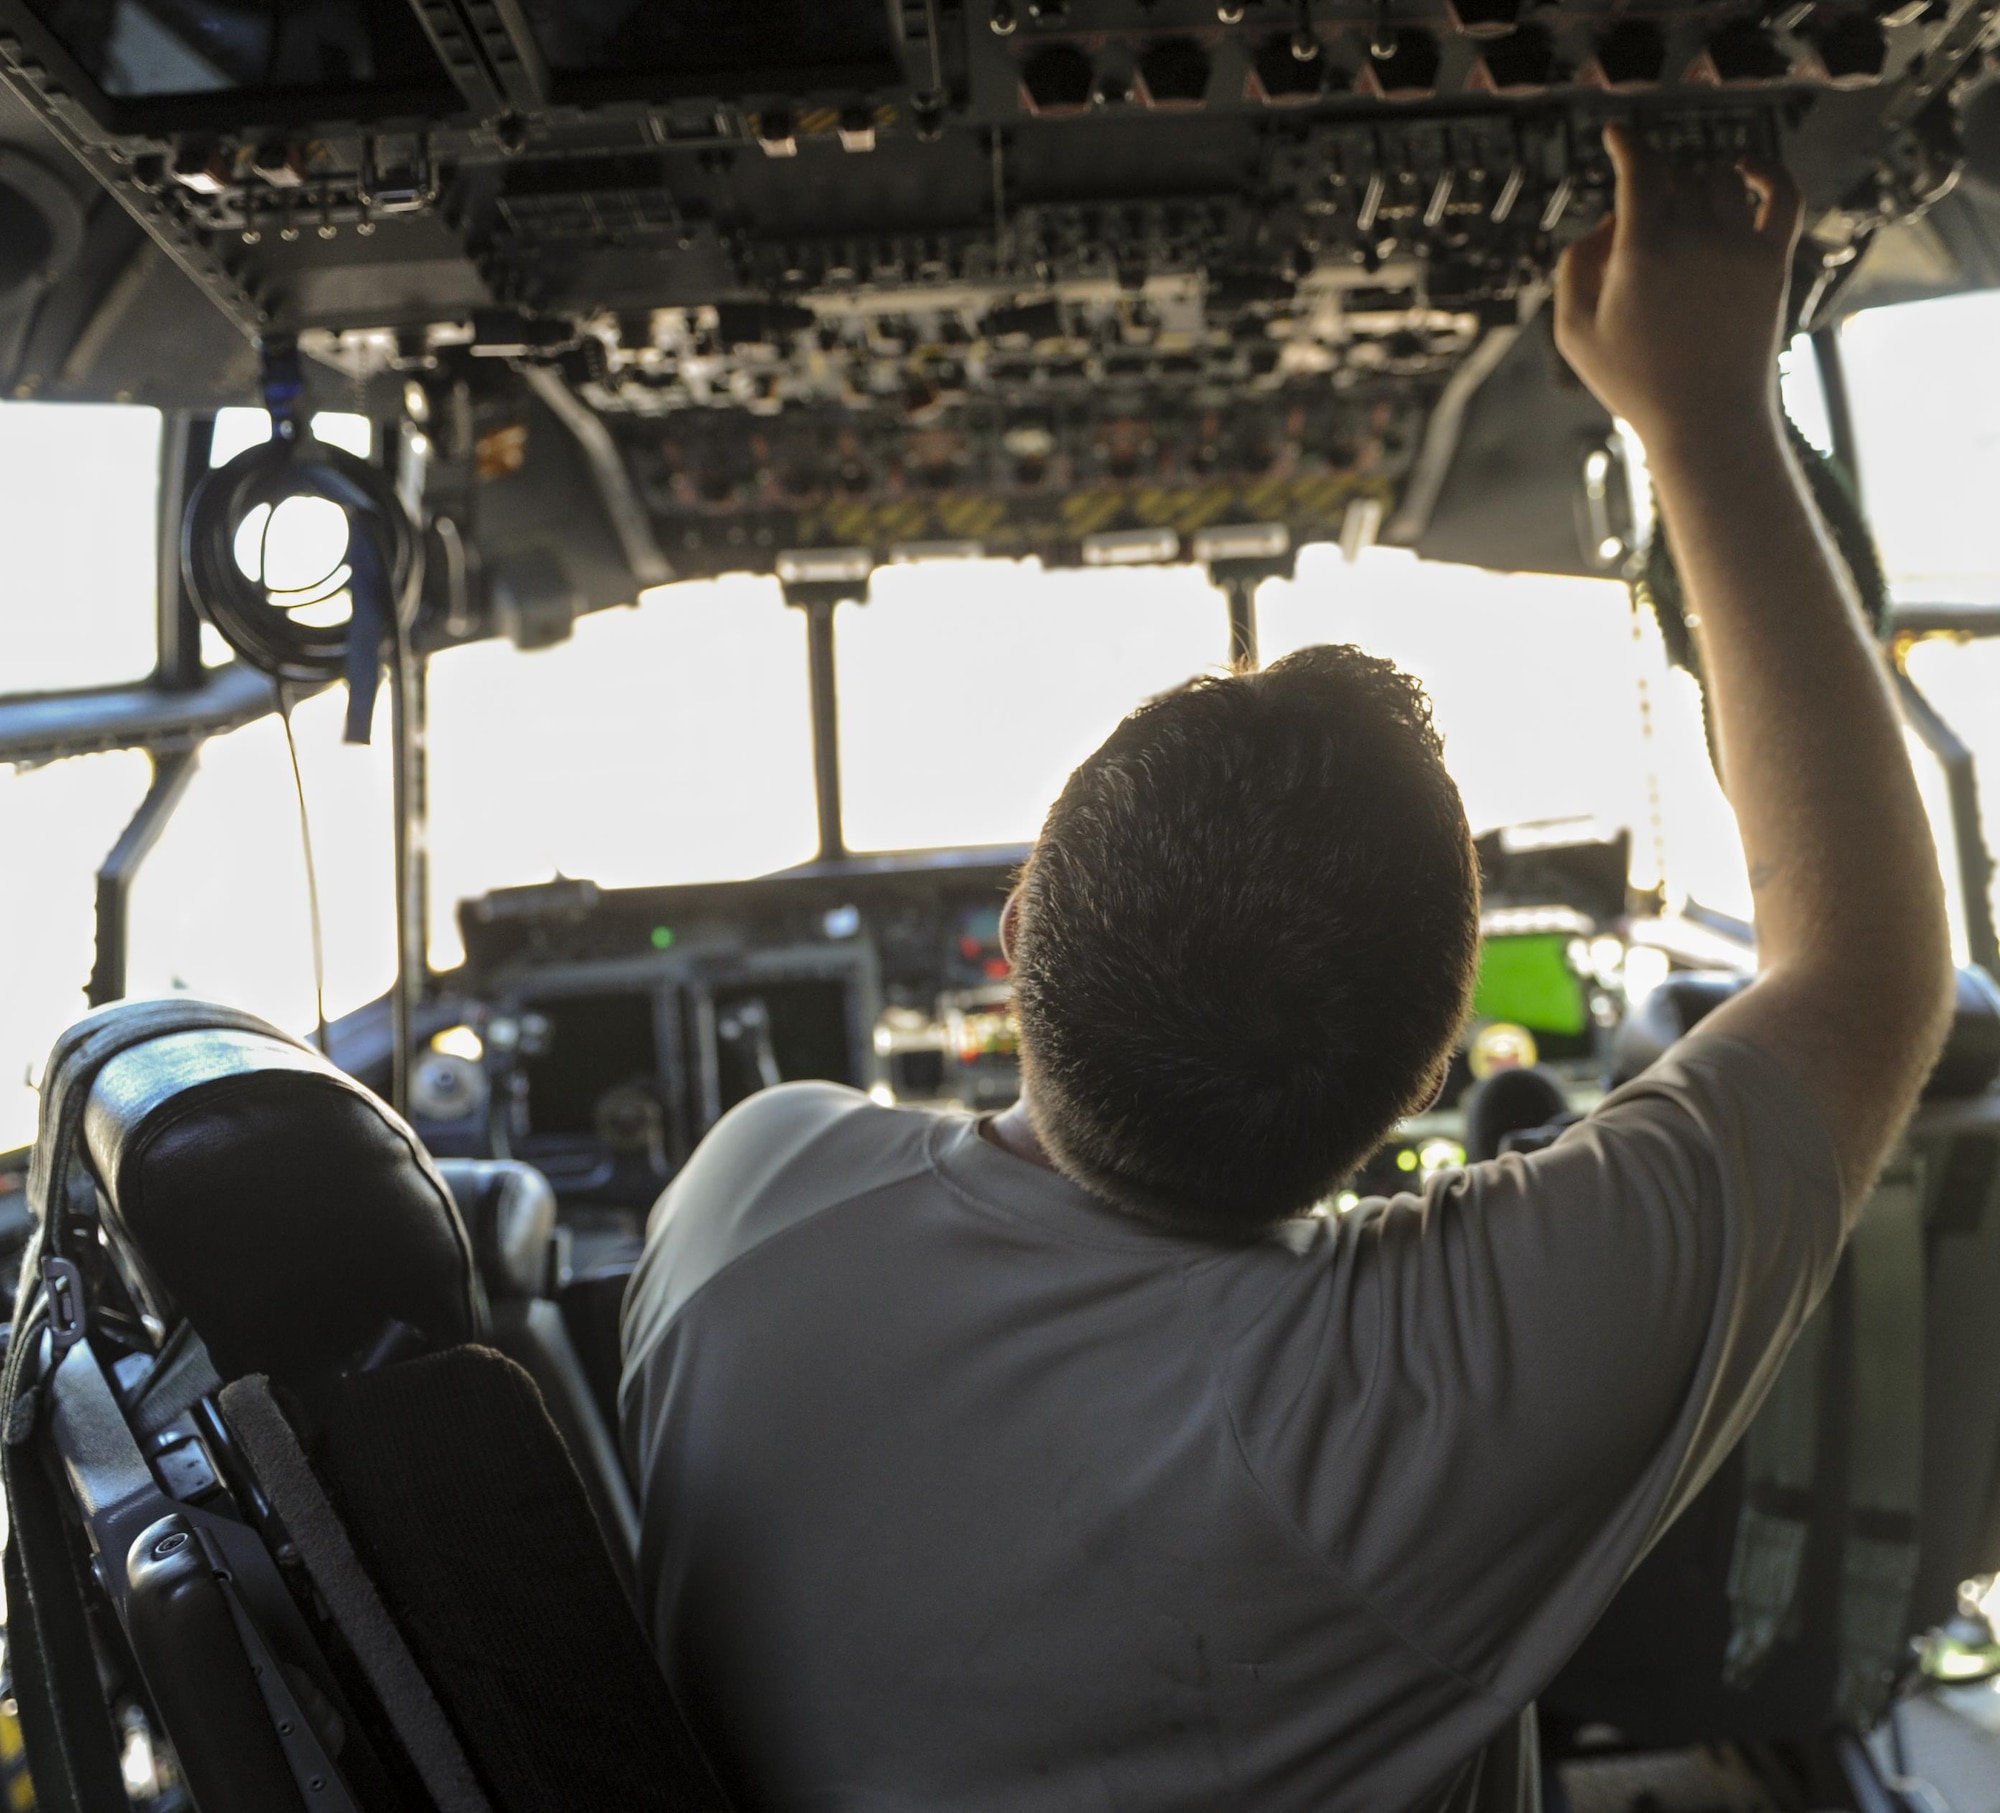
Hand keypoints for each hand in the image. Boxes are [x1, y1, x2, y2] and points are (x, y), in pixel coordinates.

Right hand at [1554, 124, 1802, 458]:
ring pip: (1719, 179)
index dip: (1627, 142)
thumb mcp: (1575, 333)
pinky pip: (1782, 193)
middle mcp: (1694, 237)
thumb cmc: (1634, 383)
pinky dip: (1767, 170)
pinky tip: (1747, 168)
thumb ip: (1574, 267)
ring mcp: (1739, 246)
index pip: (1639, 168)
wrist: (1705, 421)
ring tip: (1682, 209)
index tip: (1617, 134)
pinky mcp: (1772, 262)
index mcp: (1642, 251)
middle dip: (1655, 183)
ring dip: (1697, 182)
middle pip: (1676, 175)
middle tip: (1643, 216)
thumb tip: (1605, 223)